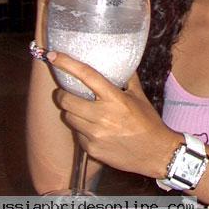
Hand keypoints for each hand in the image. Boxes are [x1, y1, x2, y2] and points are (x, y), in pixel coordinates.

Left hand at [48, 51, 180, 177]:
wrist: (156, 153)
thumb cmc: (149, 123)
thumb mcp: (140, 97)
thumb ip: (128, 79)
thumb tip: (122, 62)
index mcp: (115, 98)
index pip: (86, 75)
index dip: (67, 64)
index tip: (53, 56)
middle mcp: (102, 115)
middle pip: (67, 100)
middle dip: (62, 95)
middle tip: (65, 93)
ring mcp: (95, 134)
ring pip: (69, 118)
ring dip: (72, 112)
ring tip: (81, 112)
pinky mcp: (92, 150)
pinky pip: (78, 135)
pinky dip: (82, 130)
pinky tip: (94, 130)